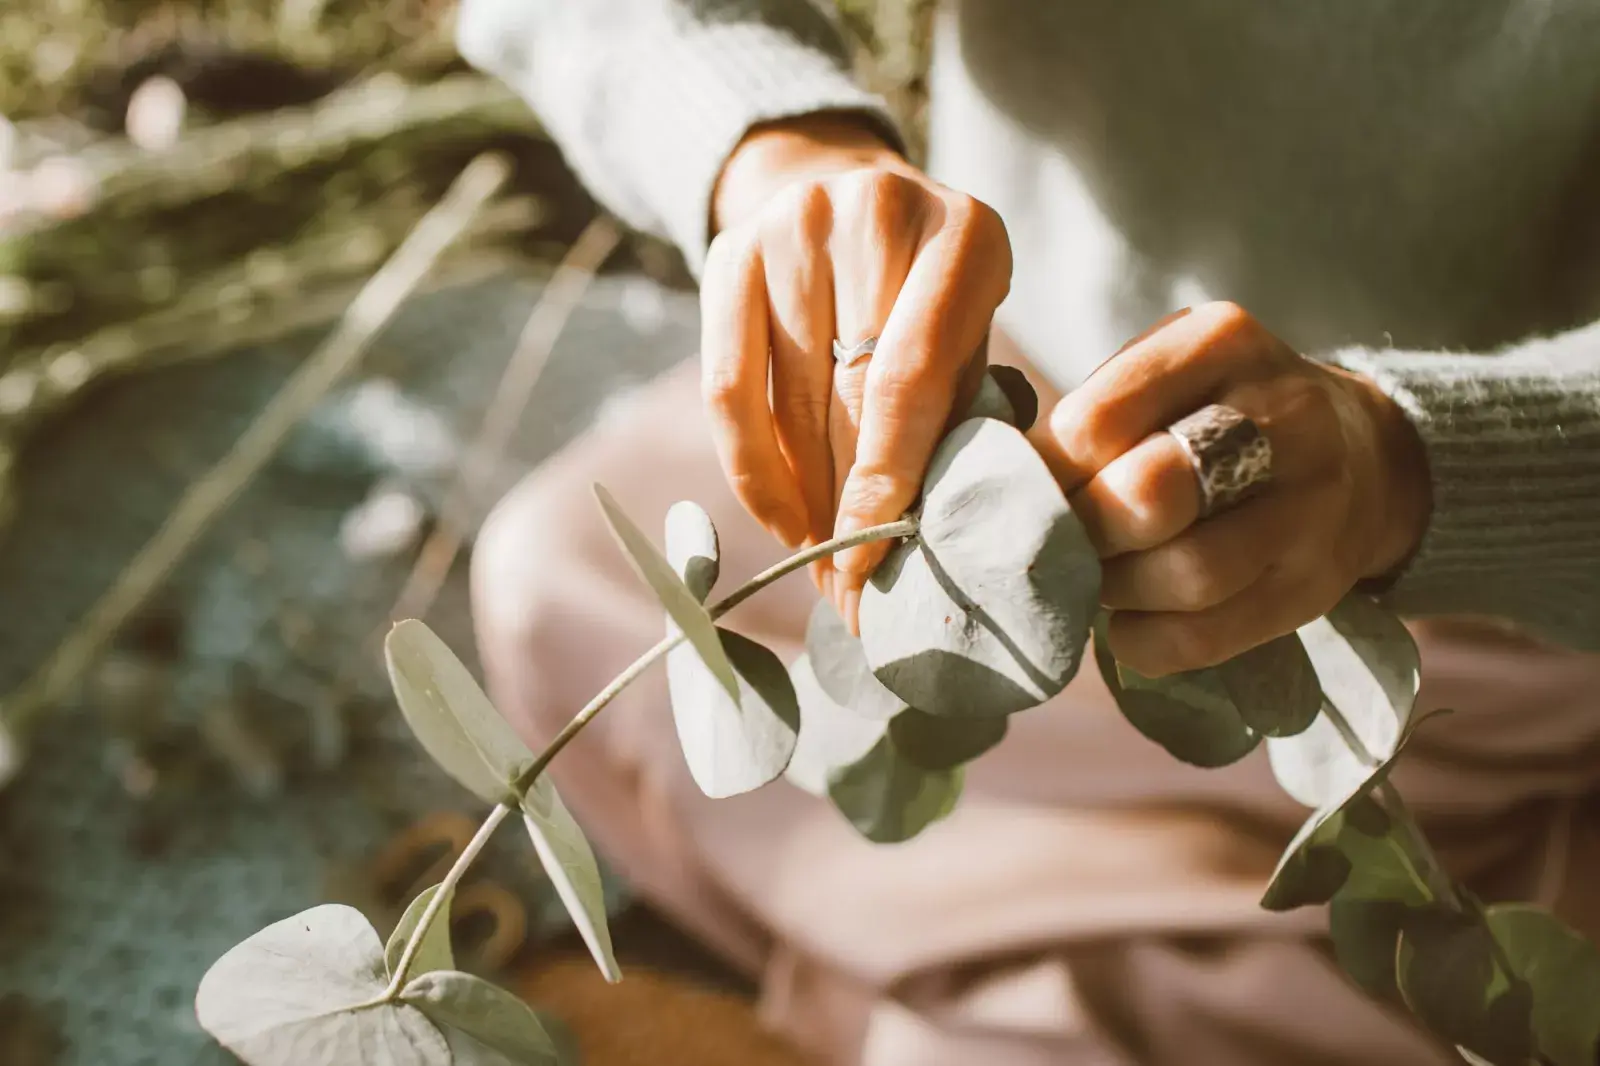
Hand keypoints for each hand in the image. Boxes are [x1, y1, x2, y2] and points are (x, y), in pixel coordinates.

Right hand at [702, 113, 1011, 627]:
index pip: (913, 377)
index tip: (878, 556)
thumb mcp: (974, 336)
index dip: (890, 478)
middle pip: (848, 393)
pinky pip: (725, 388)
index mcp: (964, 235)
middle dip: (851, 506)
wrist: (853, 191)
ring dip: (805, 500)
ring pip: (787, 400)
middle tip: (857, 592)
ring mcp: (792, 225)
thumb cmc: (931, 293)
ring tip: (824, 568)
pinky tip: (782, 520)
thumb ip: (960, 415)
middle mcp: (874, 213)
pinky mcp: (728, 252)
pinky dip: (753, 468)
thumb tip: (926, 538)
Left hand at [1037, 302, 1432, 676]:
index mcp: (1223, 341)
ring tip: (1099, 577)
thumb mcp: (1165, 372)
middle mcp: (1285, 415)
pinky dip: (1146, 641)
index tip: (1029, 492)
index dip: (1045, 474)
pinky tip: (1127, 623)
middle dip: (1083, 532)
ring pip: (1187, 574)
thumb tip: (996, 484)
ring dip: (1117, 590)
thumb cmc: (1215, 413)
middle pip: (1147, 496)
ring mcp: (1313, 506)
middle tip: (1060, 542)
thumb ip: (1091, 413)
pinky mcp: (1314, 586)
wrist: (1357, 455)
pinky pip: (1210, 636)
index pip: (1096, 422)